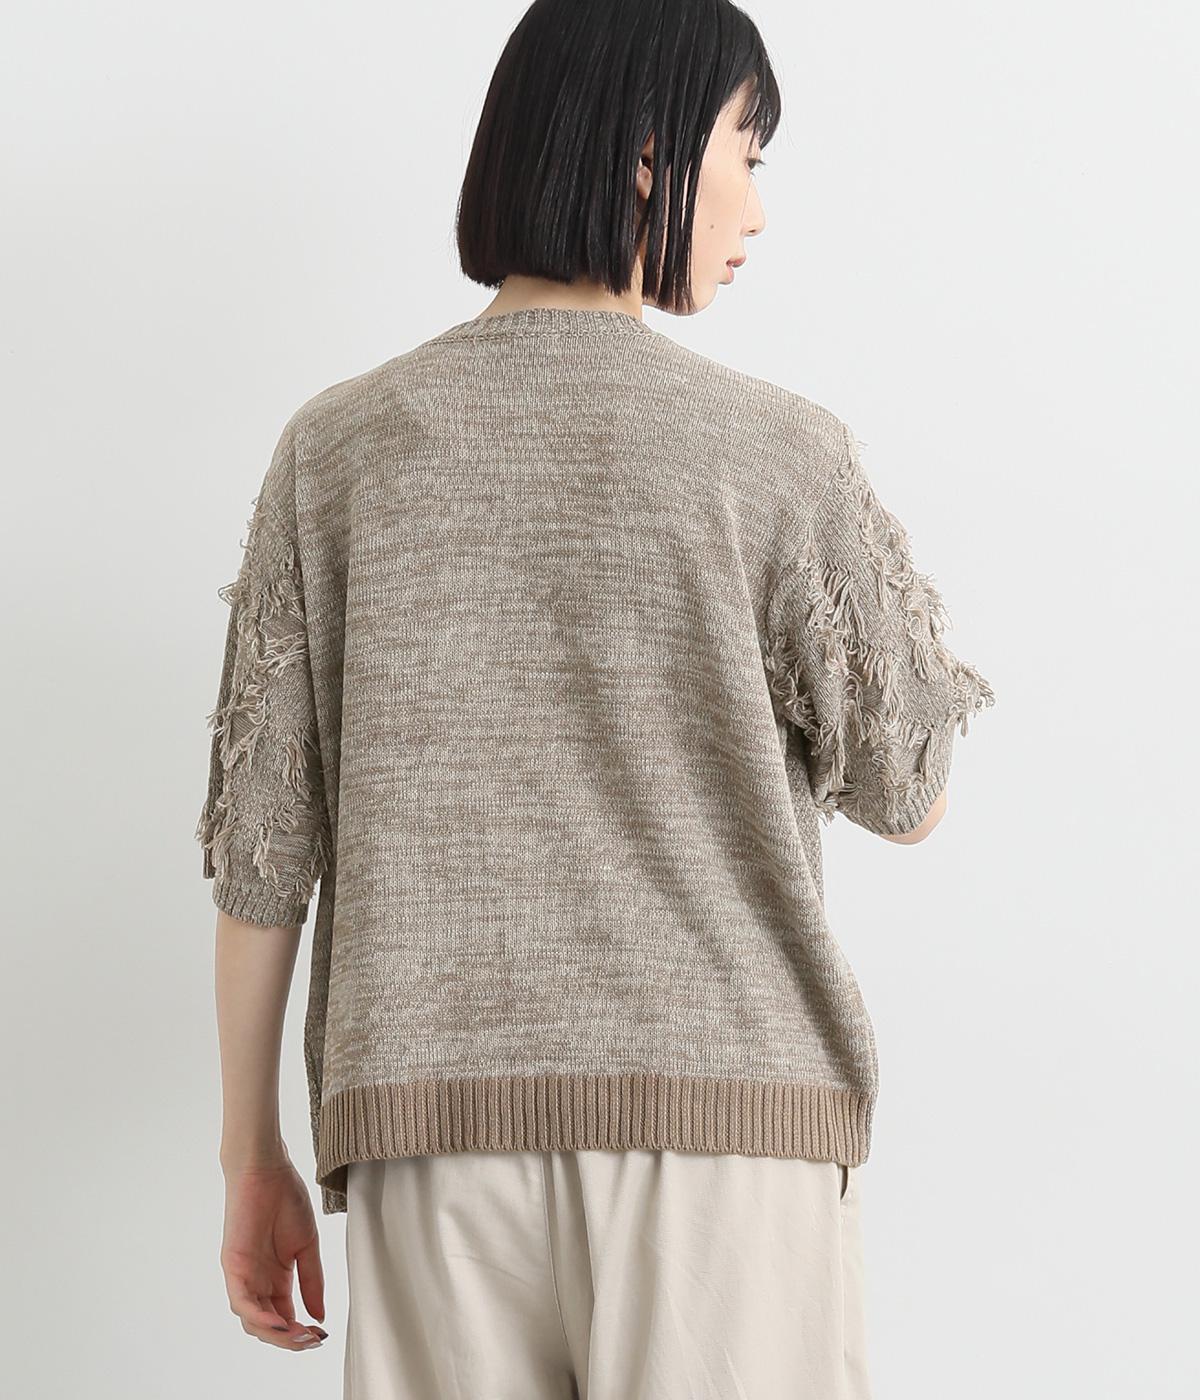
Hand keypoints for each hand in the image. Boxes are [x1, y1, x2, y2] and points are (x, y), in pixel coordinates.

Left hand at [219, 1156, 328, 1349]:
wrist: (268, 1169)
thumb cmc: (285, 1199)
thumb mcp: (307, 1246)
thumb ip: (312, 1280)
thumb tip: (319, 1315)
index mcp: (275, 1278)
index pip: (285, 1317)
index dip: (301, 1332)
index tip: (321, 1336)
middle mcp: (256, 1282)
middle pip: (268, 1325)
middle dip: (290, 1339)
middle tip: (311, 1341)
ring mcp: (243, 1275)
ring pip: (253, 1320)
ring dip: (275, 1334)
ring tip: (299, 1336)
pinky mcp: (232, 1266)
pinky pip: (241, 1301)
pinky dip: (258, 1316)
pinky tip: (279, 1322)